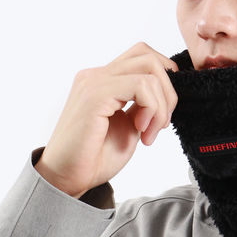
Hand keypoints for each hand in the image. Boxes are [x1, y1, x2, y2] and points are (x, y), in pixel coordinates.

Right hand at [35, 42, 178, 197]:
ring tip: (150, 131)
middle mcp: (97, 74)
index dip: (165, 80)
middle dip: (168, 90)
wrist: (67, 179)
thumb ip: (145, 104)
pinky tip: (142, 129)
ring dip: (161, 105)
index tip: (163, 114)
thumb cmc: (96, 155)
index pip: (144, 57)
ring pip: (149, 69)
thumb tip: (169, 92)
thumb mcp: (130, 124)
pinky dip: (152, 108)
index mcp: (105, 79)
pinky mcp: (95, 95)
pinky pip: (140, 86)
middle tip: (162, 123)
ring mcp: (94, 81)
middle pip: (149, 57)